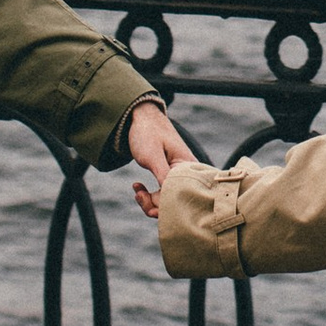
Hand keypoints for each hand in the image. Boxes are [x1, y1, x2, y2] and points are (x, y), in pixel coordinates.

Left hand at [126, 98, 200, 221]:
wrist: (141, 118)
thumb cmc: (147, 133)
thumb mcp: (152, 156)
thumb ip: (164, 176)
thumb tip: (173, 199)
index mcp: (189, 167)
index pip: (184, 198)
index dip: (166, 208)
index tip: (149, 208)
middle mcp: (189, 174)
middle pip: (176, 202)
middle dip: (154, 205)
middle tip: (138, 194)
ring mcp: (180, 176)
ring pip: (168, 200)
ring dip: (149, 200)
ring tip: (136, 190)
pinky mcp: (170, 177)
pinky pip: (163, 193)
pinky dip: (149, 195)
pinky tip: (137, 186)